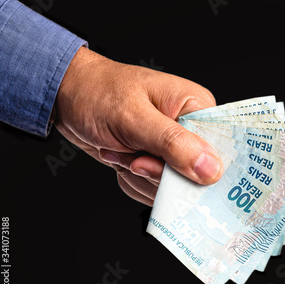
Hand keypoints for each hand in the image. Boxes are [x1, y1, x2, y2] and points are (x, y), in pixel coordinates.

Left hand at [53, 47, 222, 205]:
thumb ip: (173, 144)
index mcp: (197, 108)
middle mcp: (191, 130)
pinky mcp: (158, 163)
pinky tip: (120, 159)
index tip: (165, 166)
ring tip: (121, 152)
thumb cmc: (97, 93)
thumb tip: (212, 170)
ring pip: (172, 188)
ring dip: (139, 178)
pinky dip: (133, 182)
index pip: (218, 150)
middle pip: (195, 176)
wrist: (67, 97)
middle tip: (134, 158)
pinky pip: (155, 190)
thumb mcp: (134, 117)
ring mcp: (174, 149)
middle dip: (157, 175)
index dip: (196, 169)